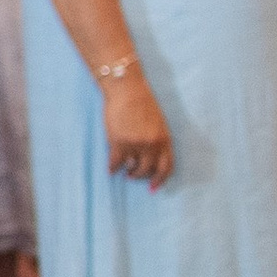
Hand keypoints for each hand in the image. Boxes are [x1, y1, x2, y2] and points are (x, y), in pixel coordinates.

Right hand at [102, 71, 171, 186]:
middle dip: (140, 176)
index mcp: (164, 139)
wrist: (126, 89)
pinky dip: (112, 167)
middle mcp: (152, 145)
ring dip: (127, 171)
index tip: (153, 187)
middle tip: (133, 176)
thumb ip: (157, 140)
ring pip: (131, 167)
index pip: (166, 167)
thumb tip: (149, 157)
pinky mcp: (118, 142)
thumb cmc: (142, 102)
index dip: (159, 179)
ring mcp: (135, 144)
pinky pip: (115, 162)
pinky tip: (110, 169)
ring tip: (124, 170)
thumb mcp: (158, 122)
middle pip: (147, 169)